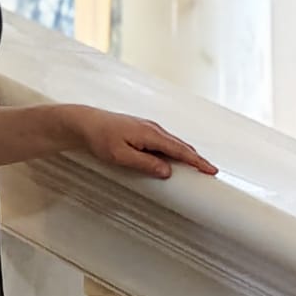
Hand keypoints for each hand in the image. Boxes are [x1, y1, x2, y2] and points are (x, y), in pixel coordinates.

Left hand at [61, 105, 217, 180]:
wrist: (84, 123)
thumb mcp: (121, 156)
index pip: (180, 150)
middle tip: (210, 172)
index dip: (197, 161)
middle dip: (196, 159)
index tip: (211, 170)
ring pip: (173, 144)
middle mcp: (153, 129)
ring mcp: (148, 128)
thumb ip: (145, 163)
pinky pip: (164, 142)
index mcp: (151, 134)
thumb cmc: (99, 138)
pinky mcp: (142, 131)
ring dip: (186, 155)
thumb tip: (167, 171)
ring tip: (197, 168)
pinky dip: (174, 151)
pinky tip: (174, 159)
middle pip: (181, 146)